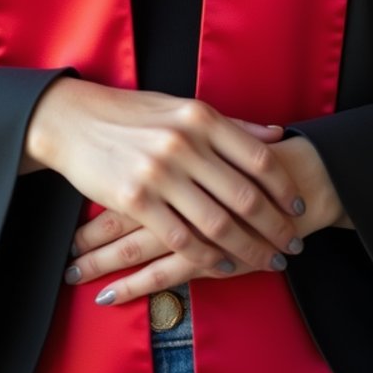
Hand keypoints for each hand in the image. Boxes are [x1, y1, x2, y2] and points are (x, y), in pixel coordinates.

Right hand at [24, 79, 306, 298]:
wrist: (73, 119)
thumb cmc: (132, 113)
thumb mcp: (182, 107)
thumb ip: (230, 125)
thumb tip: (275, 134)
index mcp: (200, 117)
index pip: (258, 158)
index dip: (284, 189)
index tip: (298, 208)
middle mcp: (183, 143)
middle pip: (244, 195)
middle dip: (275, 226)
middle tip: (293, 244)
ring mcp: (159, 173)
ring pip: (218, 223)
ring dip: (249, 248)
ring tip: (268, 261)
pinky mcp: (135, 201)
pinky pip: (182, 239)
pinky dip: (208, 257)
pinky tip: (223, 265)